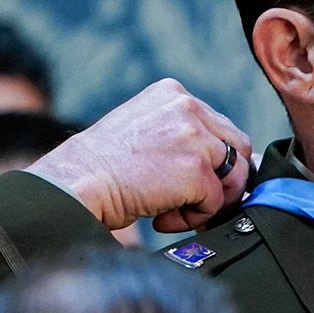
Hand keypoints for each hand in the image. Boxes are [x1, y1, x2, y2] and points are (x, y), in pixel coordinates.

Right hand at [25, 78, 251, 231]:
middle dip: (223, 181)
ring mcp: (194, 138)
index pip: (220, 127)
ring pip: (233, 177)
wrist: (76, 182)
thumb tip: (218, 165)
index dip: (214, 161)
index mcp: (173, 94)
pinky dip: (193, 218)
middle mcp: (187, 108)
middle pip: (237, 148)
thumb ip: (179, 134)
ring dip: (208, 202)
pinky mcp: (196, 170)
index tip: (193, 182)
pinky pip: (214, 203)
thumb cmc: (101, 166)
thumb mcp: (142, 129)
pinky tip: (162, 219)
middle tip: (195, 202)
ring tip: (172, 211)